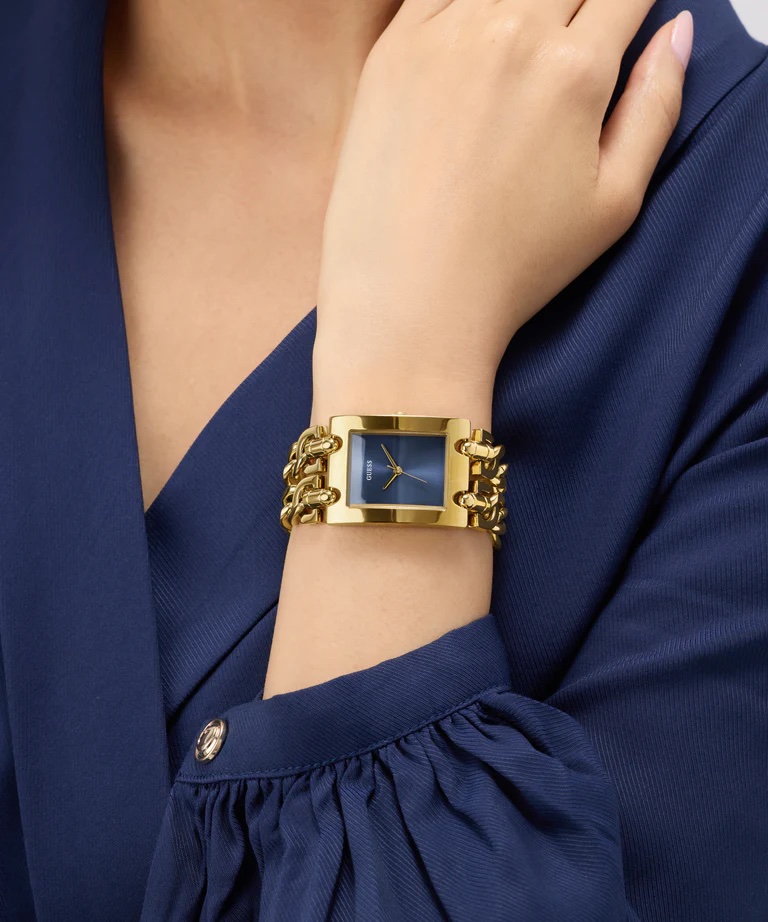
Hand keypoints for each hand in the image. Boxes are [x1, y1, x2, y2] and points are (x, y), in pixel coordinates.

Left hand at [312, 0, 691, 419]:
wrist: (412, 301)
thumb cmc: (512, 268)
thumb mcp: (615, 204)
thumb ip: (656, 107)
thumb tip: (676, 35)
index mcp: (574, 70)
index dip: (626, 9)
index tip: (613, 34)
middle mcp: (509, 33)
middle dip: (574, 12)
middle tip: (556, 71)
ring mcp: (442, 36)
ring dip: (519, 13)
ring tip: (510, 75)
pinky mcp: (390, 53)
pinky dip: (462, 12)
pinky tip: (468, 56)